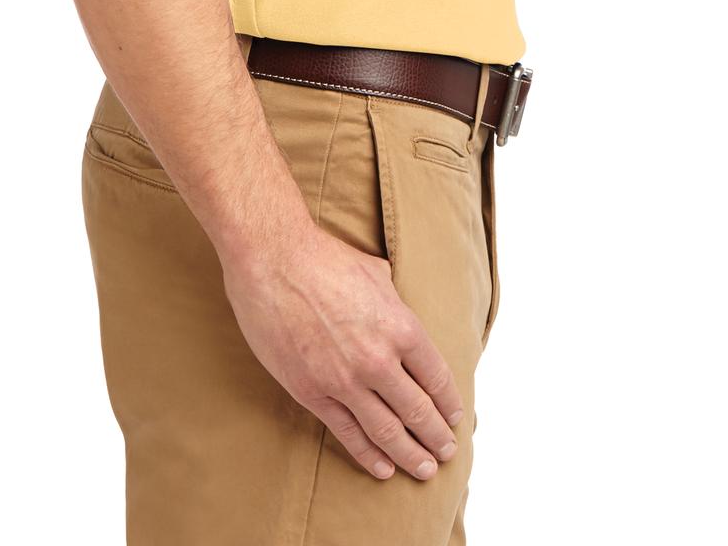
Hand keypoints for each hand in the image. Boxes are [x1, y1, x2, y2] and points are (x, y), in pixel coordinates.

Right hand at [219, 222, 462, 480]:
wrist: (272, 260)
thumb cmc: (322, 258)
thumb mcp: (374, 272)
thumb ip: (393, 302)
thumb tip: (399, 311)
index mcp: (400, 326)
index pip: (437, 377)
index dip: (449, 403)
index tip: (455, 417)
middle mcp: (378, 359)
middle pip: (418, 411)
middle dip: (437, 436)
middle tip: (447, 452)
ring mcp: (345, 380)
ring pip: (388, 431)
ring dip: (411, 455)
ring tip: (425, 469)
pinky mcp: (312, 392)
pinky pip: (348, 433)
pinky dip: (370, 456)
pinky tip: (385, 468)